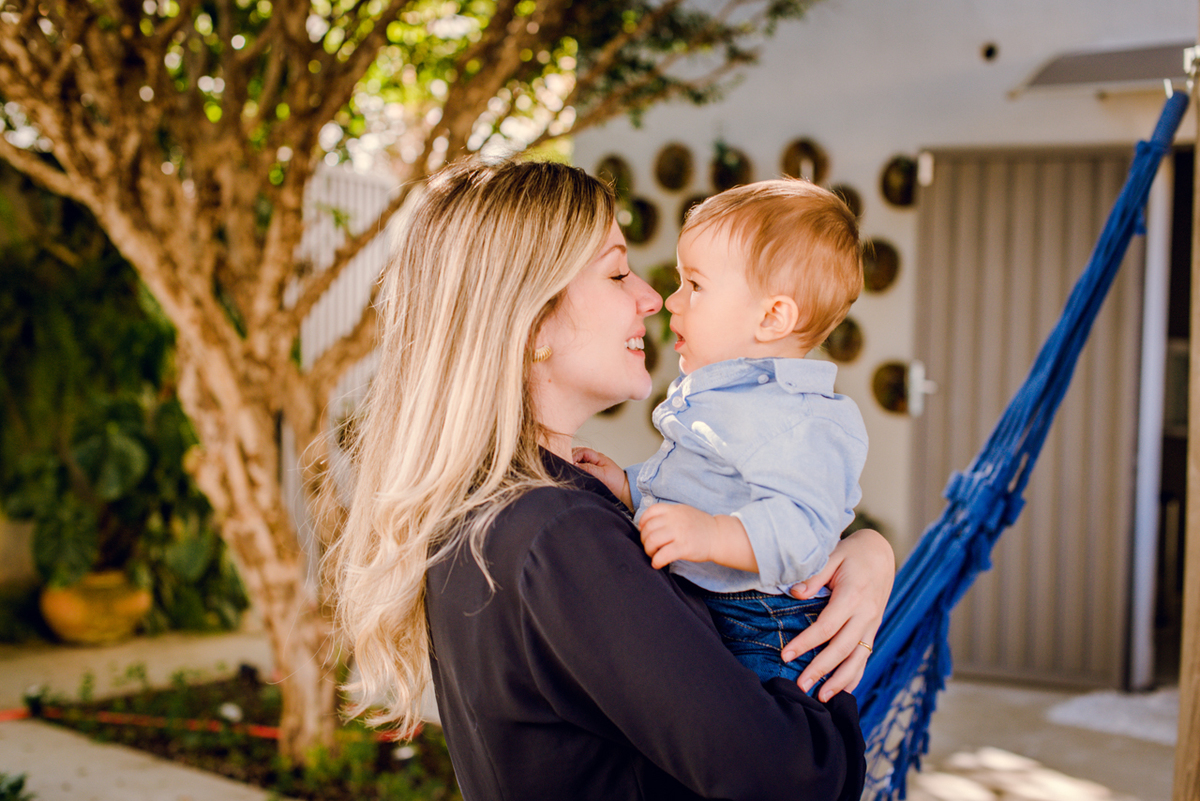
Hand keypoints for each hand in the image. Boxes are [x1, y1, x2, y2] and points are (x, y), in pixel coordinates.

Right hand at [572, 447, 631, 508]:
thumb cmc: (616, 483)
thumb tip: (574, 465)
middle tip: (564, 466)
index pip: (582, 451)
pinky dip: (574, 470)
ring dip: (571, 464)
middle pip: (577, 453)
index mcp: (598, 457)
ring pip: (577, 460)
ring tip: (567, 471)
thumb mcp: (602, 475)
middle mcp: (593, 459)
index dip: (574, 455)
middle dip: (570, 458)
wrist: (623, 491)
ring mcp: (591, 465)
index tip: (568, 463)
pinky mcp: (590, 472)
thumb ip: (588, 469)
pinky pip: (579, 468)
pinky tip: (571, 475)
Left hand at [638, 503, 756, 571]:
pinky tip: (657, 563)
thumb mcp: (684, 512)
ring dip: (648, 550)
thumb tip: (648, 525)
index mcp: (674, 510)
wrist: (719, 536)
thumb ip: (668, 516)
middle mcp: (674, 519)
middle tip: (649, 546)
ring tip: (653, 555)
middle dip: (644, 540)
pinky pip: (662, 555)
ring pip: (652, 541)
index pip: (650, 512)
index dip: (642, 522)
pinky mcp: (683, 547)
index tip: (643, 530)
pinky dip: (656, 561)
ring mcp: (679, 533)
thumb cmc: (700, 526)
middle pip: (648, 529)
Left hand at [781, 528, 893, 701]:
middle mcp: (866, 615)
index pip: (826, 626)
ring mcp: (872, 624)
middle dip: (820, 669)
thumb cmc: (852, 553)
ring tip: (821, 698)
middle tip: (800, 686)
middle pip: (842, 648)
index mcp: (853, 596)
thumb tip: (794, 593)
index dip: (806, 643)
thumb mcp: (832, 555)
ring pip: (858, 659)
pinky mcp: (873, 629)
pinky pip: (865, 657)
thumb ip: (814, 576)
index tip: (786, 656)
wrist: (880, 553)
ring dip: (840, 681)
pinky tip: (842, 691)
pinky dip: (854, 676)